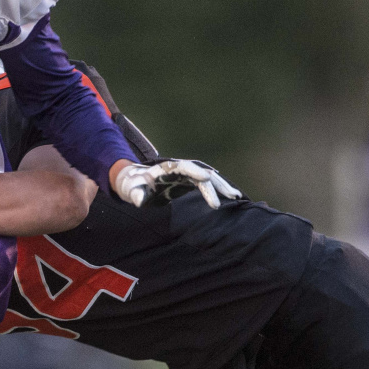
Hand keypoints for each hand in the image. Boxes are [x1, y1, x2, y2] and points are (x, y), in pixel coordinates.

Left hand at [112, 159, 241, 208]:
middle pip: (201, 172)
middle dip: (215, 184)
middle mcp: (179, 168)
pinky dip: (219, 189)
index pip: (183, 168)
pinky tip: (232, 196)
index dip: (195, 172)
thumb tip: (138, 200)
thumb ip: (136, 195)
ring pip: (208, 177)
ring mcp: (186, 174)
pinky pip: (207, 184)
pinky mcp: (190, 181)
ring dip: (222, 186)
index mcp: (166, 169)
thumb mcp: (132, 191)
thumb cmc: (133, 187)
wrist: (136, 182)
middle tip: (229, 197)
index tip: (207, 178)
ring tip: (236, 196)